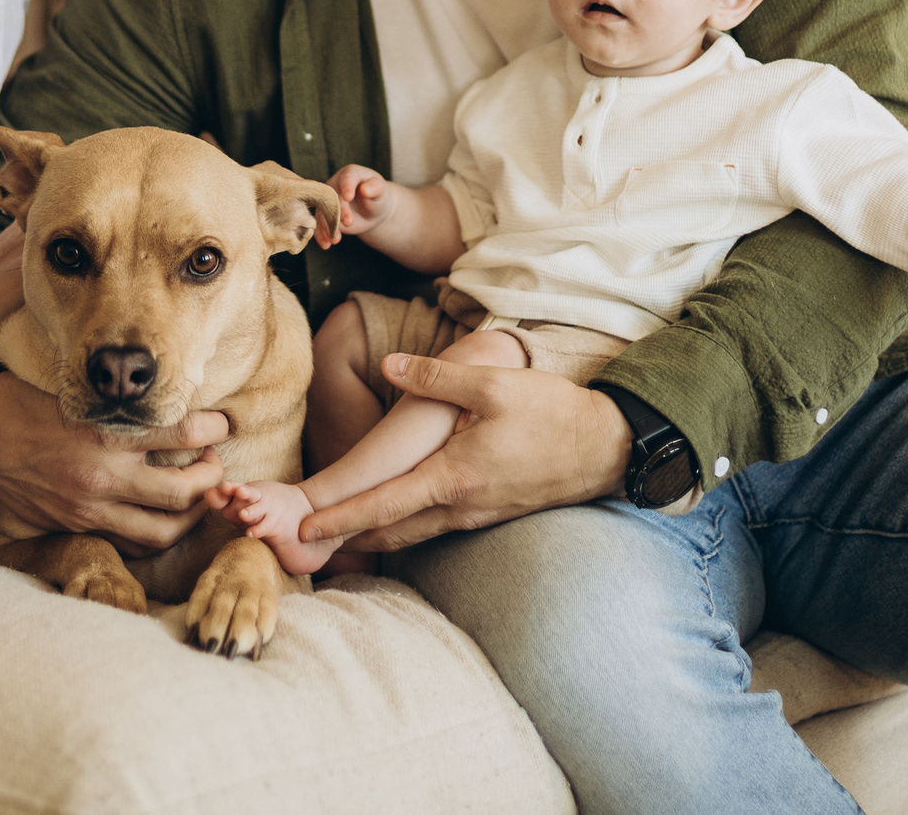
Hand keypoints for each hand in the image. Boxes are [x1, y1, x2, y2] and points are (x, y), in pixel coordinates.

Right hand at [0, 370, 228, 558]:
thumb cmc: (27, 401)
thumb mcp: (78, 394)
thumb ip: (122, 411)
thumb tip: (171, 412)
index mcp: (106, 432)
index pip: (184, 432)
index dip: (215, 428)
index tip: (223, 424)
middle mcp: (103, 474)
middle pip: (185, 491)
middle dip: (212, 479)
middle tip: (214, 463)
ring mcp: (90, 507)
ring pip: (163, 531)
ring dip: (190, 516)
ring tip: (197, 496)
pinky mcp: (76, 526)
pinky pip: (130, 542)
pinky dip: (154, 533)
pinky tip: (162, 515)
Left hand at [295, 353, 629, 552]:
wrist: (605, 448)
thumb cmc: (552, 414)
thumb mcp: (495, 385)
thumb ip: (438, 377)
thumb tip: (390, 364)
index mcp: (453, 477)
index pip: (383, 505)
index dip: (339, 518)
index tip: (302, 531)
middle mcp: (460, 507)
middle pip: (389, 532)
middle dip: (345, 538)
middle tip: (302, 543)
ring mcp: (476, 516)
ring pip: (412, 534)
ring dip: (372, 536)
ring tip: (335, 535)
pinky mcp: (489, 514)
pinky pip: (434, 529)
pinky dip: (403, 529)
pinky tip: (391, 519)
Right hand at [329, 164, 393, 237]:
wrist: (372, 210)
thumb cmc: (378, 196)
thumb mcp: (381, 191)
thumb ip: (375, 188)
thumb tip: (365, 189)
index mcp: (350, 174)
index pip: (347, 177)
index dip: (347, 186)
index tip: (348, 197)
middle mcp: (335, 185)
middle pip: (333, 196)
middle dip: (339, 210)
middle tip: (349, 222)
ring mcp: (328, 201)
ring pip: (323, 212)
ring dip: (327, 225)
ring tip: (335, 239)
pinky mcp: (325, 215)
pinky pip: (320, 224)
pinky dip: (322, 234)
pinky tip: (326, 244)